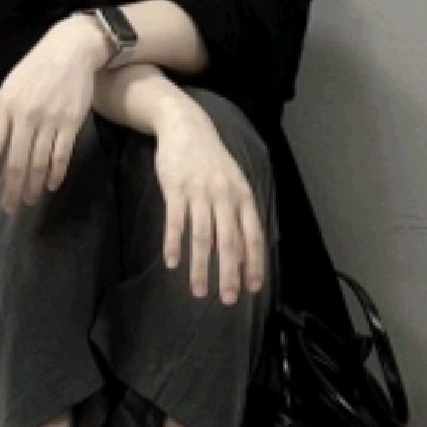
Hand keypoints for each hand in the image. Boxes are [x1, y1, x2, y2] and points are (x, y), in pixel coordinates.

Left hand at [0, 16, 110, 212]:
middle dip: (12, 189)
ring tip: (29, 201)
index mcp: (5, 108)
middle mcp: (25, 116)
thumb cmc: (34, 71)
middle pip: (16, 161)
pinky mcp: (71, 122)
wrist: (70, 50)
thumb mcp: (8, 90)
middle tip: (10, 209)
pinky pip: (62, 155)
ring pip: (39, 162)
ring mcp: (49, 120)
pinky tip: (51, 185)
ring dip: (33, 186)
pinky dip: (55, 173)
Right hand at [153, 104, 265, 304]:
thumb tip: (245, 248)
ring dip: (201, 267)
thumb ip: (238, 211)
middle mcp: (224, 197)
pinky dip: (174, 244)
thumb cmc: (210, 159)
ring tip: (198, 291)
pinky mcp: (175, 189)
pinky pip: (175, 222)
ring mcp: (199, 193)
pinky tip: (172, 263)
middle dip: (230, 274)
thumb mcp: (233, 181)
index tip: (254, 289)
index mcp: (242, 196)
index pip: (253, 236)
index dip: (254, 264)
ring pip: (202, 237)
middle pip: (229, 242)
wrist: (186, 127)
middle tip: (228, 299)